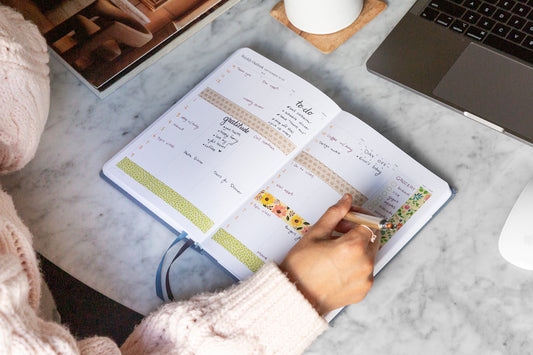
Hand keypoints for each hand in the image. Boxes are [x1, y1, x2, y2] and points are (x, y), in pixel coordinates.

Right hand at [279, 194, 379, 315]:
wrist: (295, 296)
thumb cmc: (301, 268)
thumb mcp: (315, 233)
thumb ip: (334, 214)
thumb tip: (345, 201)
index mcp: (353, 247)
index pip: (369, 223)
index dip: (357, 216)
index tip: (347, 216)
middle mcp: (364, 264)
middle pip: (373, 237)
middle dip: (359, 230)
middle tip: (340, 230)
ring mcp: (365, 279)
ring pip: (370, 254)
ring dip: (357, 247)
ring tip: (335, 248)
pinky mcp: (362, 291)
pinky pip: (365, 270)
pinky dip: (356, 263)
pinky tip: (337, 263)